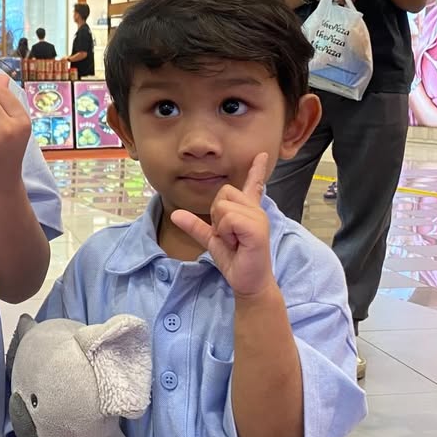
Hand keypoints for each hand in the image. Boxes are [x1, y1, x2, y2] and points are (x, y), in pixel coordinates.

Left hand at [171, 154, 275, 299]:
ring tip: (234, 240)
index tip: (261, 155)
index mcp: (247, 211)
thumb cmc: (234, 259)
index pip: (253, 185)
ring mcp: (258, 217)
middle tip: (228, 235)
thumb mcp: (211, 240)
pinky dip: (226, 232)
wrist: (247, 281)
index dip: (256, 170)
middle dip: (216, 215)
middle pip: (223, 192)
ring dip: (221, 227)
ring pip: (223, 206)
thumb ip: (196, 226)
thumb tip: (176, 214)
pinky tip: (236, 242)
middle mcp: (255, 210)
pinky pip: (229, 218)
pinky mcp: (257, 228)